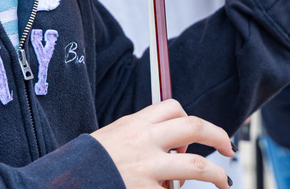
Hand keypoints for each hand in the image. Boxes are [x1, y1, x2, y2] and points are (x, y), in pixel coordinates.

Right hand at [91, 99, 234, 188]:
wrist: (62, 182)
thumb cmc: (86, 165)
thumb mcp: (112, 139)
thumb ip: (140, 137)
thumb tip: (170, 147)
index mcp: (135, 124)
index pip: (174, 109)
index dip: (191, 120)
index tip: (198, 135)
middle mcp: (144, 141)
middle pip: (194, 127)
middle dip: (218, 135)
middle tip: (228, 148)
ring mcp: (147, 168)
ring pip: (196, 165)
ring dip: (217, 175)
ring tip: (224, 182)